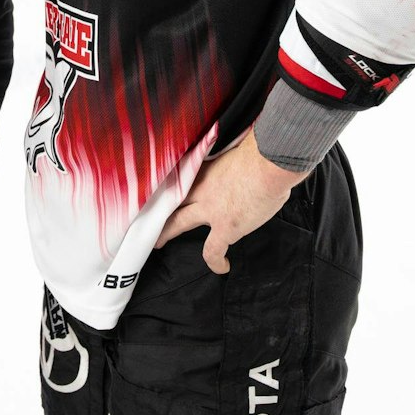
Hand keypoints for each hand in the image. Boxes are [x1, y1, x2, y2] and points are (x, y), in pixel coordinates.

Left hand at [153, 132, 308, 274]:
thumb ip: (231, 157)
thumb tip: (242, 156)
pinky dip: (215, 261)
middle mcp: (201, 188)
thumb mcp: (237, 148)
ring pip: (178, 223)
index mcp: (204, 168)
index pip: (180, 176)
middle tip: (145, 214)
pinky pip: (213, 250)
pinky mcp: (225, 228)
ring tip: (158, 242)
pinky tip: (220, 267)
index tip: (161, 186)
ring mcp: (210, 210)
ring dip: (166, 233)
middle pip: (170, 199)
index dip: (170, 183)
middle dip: (157, 206)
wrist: (269, 162)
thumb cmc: (261, 151)